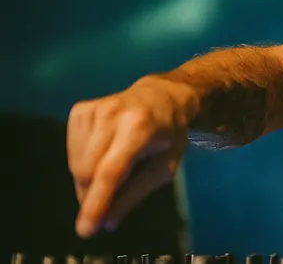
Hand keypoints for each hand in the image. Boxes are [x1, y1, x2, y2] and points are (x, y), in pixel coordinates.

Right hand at [66, 76, 193, 236]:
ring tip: (115, 168)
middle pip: (87, 171)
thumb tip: (107, 222)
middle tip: (111, 198)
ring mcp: (93, 109)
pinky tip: (103, 152)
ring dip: (89, 180)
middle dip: (94, 195)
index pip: (110, 172)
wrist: (161, 96)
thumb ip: (135, 194)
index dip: (96, 203)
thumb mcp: (164, 167)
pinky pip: (71, 150)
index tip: (87, 229)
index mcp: (139, 127)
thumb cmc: (168, 134)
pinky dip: (82, 161)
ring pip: (75, 164)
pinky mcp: (80, 110)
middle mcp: (112, 114)